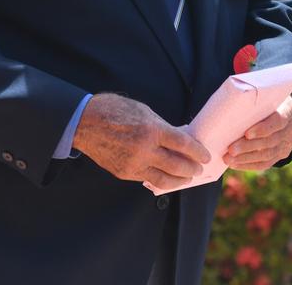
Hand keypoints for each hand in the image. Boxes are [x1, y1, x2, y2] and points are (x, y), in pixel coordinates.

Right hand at [73, 93, 210, 191]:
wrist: (85, 122)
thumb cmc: (115, 110)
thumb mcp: (143, 111)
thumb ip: (161, 126)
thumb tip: (177, 139)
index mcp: (151, 129)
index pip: (183, 144)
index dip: (197, 152)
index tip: (206, 156)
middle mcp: (145, 149)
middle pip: (177, 165)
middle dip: (192, 169)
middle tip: (199, 169)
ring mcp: (134, 164)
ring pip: (163, 179)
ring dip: (179, 180)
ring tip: (187, 178)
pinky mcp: (124, 173)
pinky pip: (147, 180)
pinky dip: (160, 180)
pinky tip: (166, 178)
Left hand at [223, 96, 291, 171]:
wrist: (286, 109)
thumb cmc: (268, 98)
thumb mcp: (267, 93)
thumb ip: (255, 98)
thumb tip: (229, 102)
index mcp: (289, 109)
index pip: (278, 121)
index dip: (263, 129)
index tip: (247, 133)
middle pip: (270, 141)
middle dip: (248, 147)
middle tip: (230, 149)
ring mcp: (288, 143)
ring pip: (267, 155)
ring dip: (246, 158)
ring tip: (228, 159)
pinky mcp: (282, 154)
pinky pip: (266, 163)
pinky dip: (249, 164)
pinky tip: (235, 164)